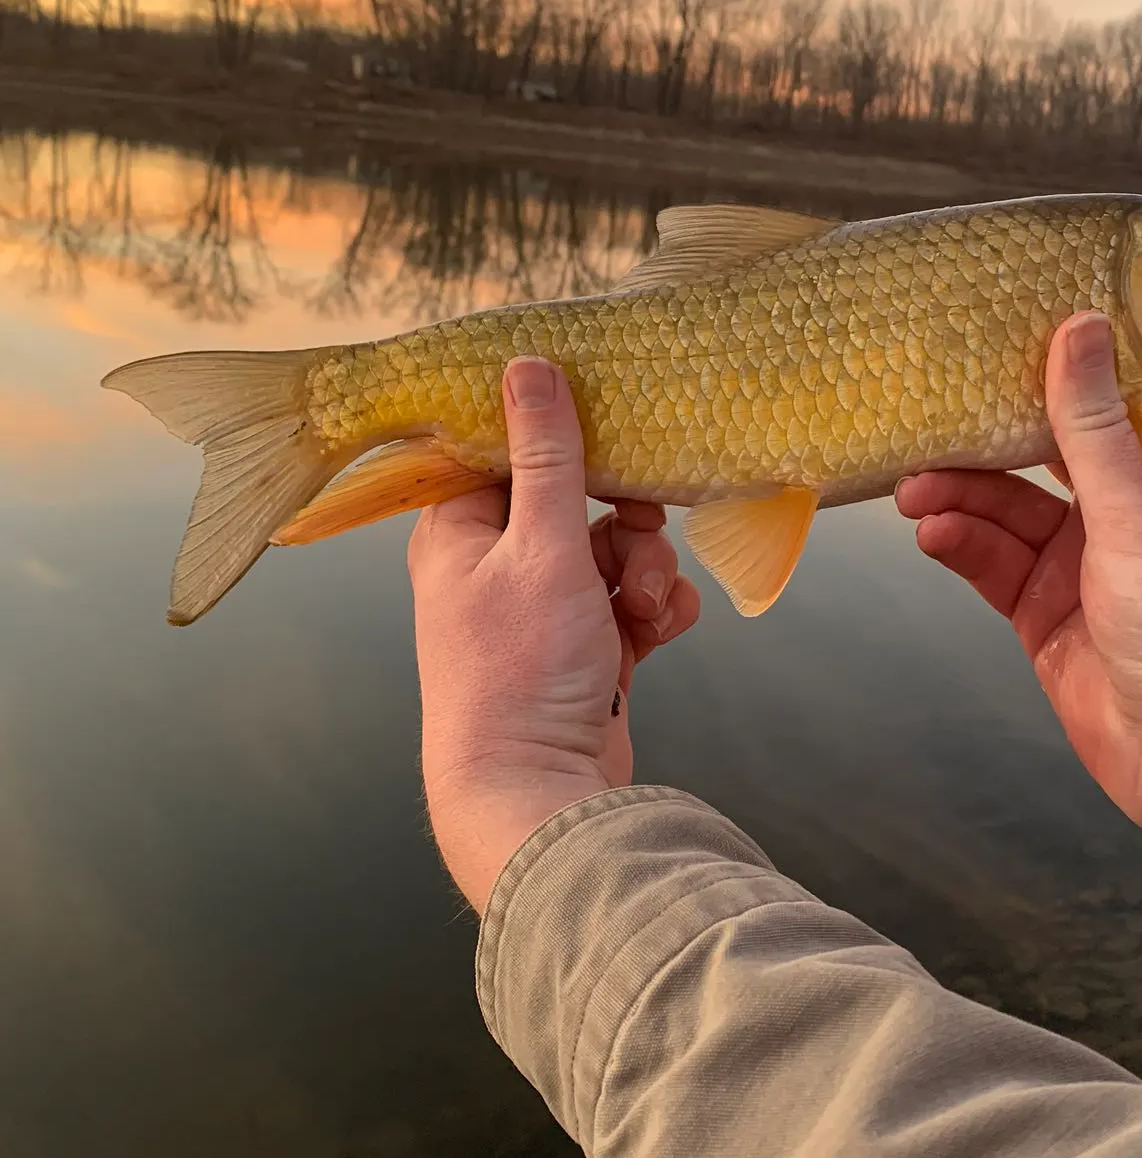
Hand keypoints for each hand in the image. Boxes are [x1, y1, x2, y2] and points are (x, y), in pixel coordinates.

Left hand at [409, 357, 699, 910]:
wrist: (537, 794)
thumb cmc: (520, 670)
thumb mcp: (541, 548)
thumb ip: (545, 455)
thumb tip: (528, 363)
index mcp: (459, 532)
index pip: (507, 451)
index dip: (563, 439)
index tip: (612, 432)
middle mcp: (494, 569)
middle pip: (575, 503)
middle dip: (626, 521)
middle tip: (644, 528)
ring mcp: (541, 615)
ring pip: (613, 556)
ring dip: (648, 571)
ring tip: (652, 603)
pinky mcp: (584, 653)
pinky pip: (629, 606)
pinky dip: (654, 612)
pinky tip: (666, 630)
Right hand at [898, 312, 1141, 988]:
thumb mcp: (1141, 517)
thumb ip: (1094, 430)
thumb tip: (1077, 326)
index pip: (1111, 397)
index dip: (1059, 364)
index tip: (1000, 330)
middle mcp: (1125, 514)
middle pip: (1042, 454)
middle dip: (985, 440)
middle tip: (925, 423)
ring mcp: (1081, 568)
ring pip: (1006, 512)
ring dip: (961, 498)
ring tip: (911, 490)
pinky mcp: (1045, 617)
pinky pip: (993, 566)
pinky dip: (961, 547)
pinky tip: (932, 535)